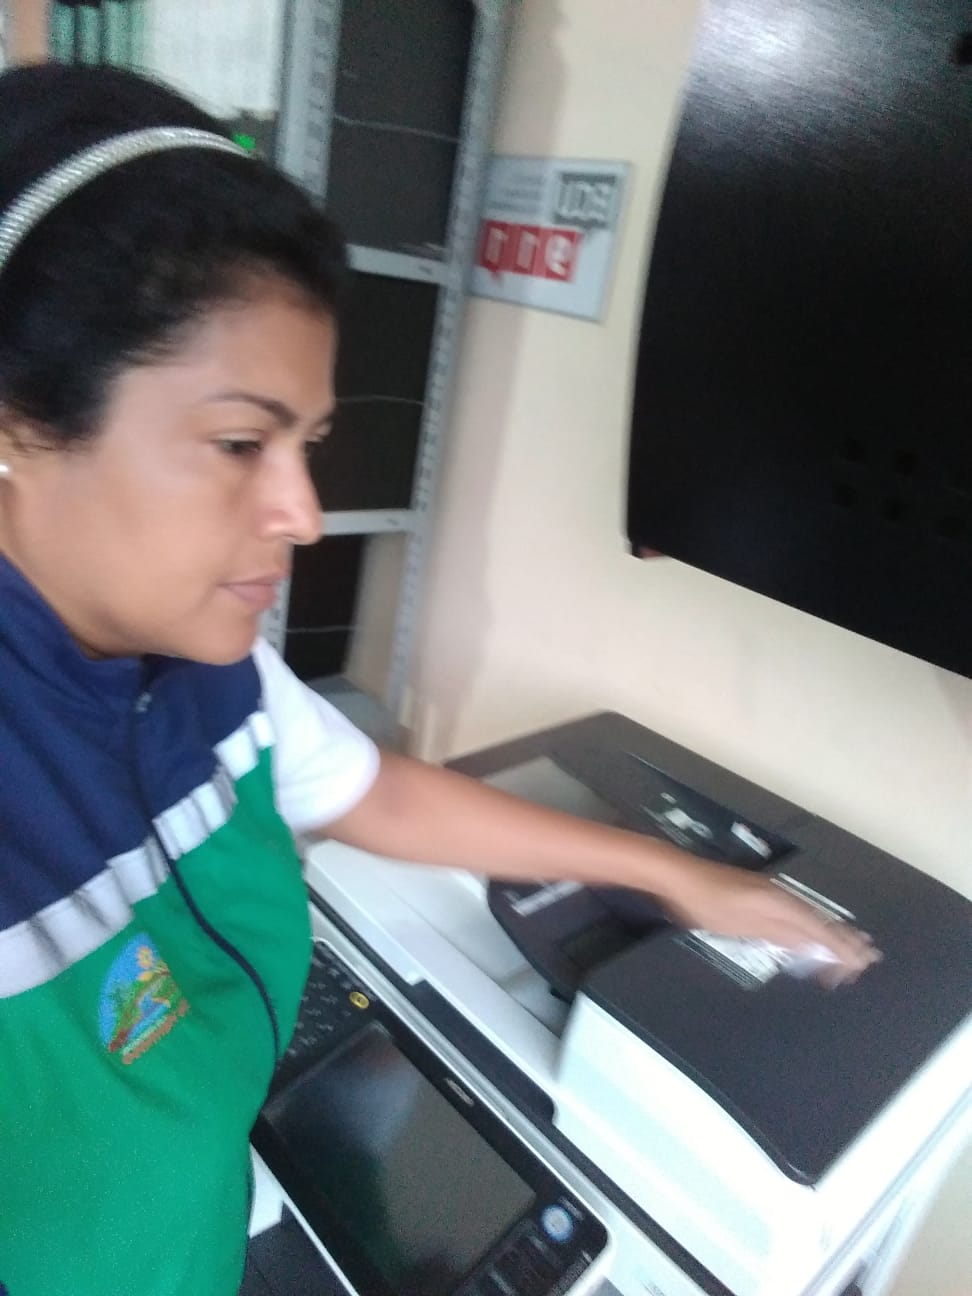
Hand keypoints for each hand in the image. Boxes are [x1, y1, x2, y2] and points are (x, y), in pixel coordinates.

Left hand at [658, 855, 881, 981]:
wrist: (679, 876)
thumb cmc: (708, 903)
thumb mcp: (744, 925)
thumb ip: (781, 936)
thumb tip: (815, 948)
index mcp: (781, 904)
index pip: (820, 931)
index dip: (841, 949)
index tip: (861, 965)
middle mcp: (781, 897)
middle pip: (819, 923)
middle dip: (844, 941)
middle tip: (868, 958)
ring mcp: (770, 895)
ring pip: (809, 918)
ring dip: (832, 934)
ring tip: (854, 946)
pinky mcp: (759, 896)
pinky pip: (796, 914)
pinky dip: (812, 926)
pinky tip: (813, 934)